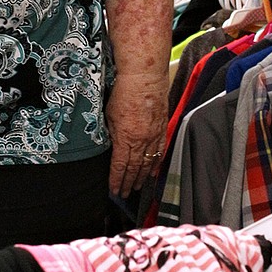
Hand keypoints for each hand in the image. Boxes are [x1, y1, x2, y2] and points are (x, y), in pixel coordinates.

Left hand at [105, 70, 167, 197]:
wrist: (144, 77)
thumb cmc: (124, 91)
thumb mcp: (109, 114)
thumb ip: (111, 133)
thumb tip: (111, 146)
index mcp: (125, 138)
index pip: (120, 166)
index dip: (117, 180)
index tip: (114, 190)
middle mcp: (141, 141)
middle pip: (134, 168)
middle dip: (128, 183)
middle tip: (124, 194)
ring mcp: (154, 136)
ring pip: (148, 163)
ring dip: (141, 177)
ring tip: (136, 187)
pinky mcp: (162, 129)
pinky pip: (160, 151)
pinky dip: (155, 164)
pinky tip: (151, 172)